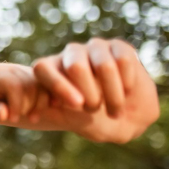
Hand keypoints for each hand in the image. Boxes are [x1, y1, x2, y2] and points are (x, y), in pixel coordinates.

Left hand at [0, 63, 42, 122]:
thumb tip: (4, 116)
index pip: (13, 86)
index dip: (16, 104)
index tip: (12, 120)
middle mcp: (11, 68)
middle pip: (30, 84)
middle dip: (30, 105)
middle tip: (24, 120)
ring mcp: (22, 69)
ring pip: (41, 83)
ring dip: (41, 102)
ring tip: (33, 119)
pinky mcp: (29, 75)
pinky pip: (44, 84)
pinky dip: (47, 97)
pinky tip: (46, 110)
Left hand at [32, 38, 158, 142]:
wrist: (128, 119)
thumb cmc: (94, 121)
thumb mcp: (73, 121)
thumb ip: (56, 113)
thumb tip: (40, 112)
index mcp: (51, 69)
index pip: (43, 69)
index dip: (58, 86)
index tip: (77, 105)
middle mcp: (70, 54)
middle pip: (75, 66)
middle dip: (90, 95)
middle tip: (94, 110)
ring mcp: (94, 48)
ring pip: (104, 66)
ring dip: (113, 96)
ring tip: (114, 112)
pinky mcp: (119, 46)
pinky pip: (124, 61)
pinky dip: (127, 83)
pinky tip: (127, 92)